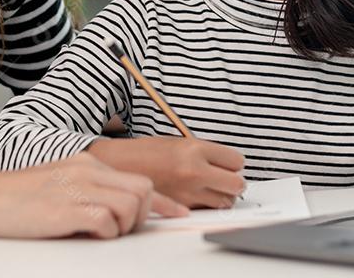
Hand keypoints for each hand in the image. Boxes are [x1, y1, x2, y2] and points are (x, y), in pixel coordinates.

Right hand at [0, 153, 186, 237]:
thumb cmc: (17, 196)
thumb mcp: (60, 182)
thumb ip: (89, 189)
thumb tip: (117, 211)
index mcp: (88, 163)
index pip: (138, 178)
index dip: (163, 201)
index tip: (177, 214)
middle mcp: (88, 171)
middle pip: (143, 190)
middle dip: (143, 215)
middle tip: (120, 229)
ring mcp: (79, 188)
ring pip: (131, 206)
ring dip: (122, 227)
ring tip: (96, 232)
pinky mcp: (67, 208)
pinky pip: (107, 222)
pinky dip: (103, 233)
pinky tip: (81, 233)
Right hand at [88, 136, 245, 208]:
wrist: (117, 165)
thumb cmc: (145, 152)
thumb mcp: (178, 142)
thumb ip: (203, 152)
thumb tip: (226, 164)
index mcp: (194, 148)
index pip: (236, 161)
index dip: (233, 163)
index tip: (228, 164)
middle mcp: (193, 171)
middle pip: (237, 184)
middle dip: (233, 183)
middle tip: (224, 179)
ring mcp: (187, 192)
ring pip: (225, 202)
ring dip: (221, 197)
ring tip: (209, 189)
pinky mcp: (179, 208)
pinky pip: (206, 211)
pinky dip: (205, 207)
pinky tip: (195, 197)